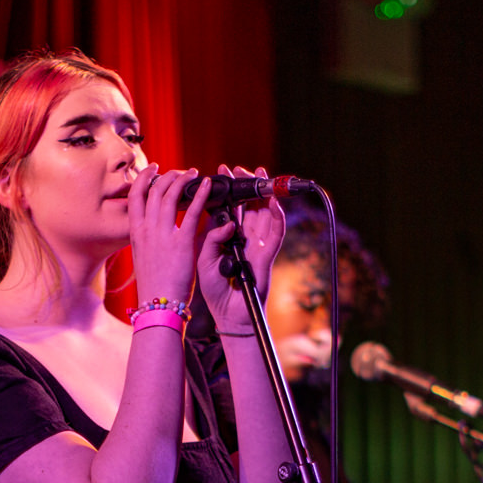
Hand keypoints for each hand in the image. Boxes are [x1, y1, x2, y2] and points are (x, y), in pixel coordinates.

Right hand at [127, 164, 212, 305]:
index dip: (143, 178)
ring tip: (192, 173)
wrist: (158, 305)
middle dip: (167, 175)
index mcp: (136, 233)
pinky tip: (206, 185)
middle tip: (180, 172)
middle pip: (154, 191)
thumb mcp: (145, 257)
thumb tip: (159, 229)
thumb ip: (151, 239)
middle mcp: (147, 230)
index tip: (154, 170)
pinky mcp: (181, 242)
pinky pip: (192, 211)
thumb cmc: (154, 285)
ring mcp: (162, 235)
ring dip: (182, 180)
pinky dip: (199, 194)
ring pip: (170, 195)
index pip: (135, 196)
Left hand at [196, 164, 286, 326]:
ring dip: (264, 194)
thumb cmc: (216, 290)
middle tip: (239, 168)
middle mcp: (245, 239)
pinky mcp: (267, 256)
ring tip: (260, 174)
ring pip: (265, 214)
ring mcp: (258, 246)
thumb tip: (225, 222)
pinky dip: (277, 218)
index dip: (227, 191)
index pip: (230, 209)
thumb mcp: (205, 260)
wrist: (229, 314)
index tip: (220, 173)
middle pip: (249, 206)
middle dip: (246, 186)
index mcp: (229, 239)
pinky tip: (274, 203)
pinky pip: (276, 234)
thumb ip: (211, 239)